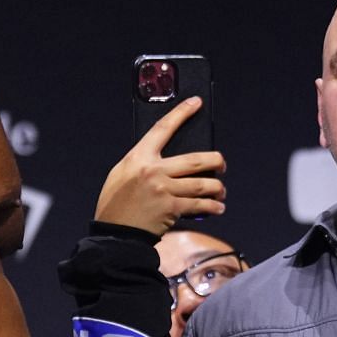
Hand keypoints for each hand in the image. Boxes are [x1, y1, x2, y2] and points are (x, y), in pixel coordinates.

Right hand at [95, 98, 225, 234]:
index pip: (163, 128)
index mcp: (139, 157)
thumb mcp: (122, 173)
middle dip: (216, 161)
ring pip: (202, 184)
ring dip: (217, 188)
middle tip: (221, 164)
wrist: (115, 233)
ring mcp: (164, 190)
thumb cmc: (116, 203)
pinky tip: (217, 208)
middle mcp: (153, 170)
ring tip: (220, 191)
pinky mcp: (171, 209)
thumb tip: (169, 158)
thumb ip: (143, 162)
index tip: (195, 102)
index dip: (181, 113)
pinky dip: (212, 207)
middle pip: (196, 159)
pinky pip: (199, 205)